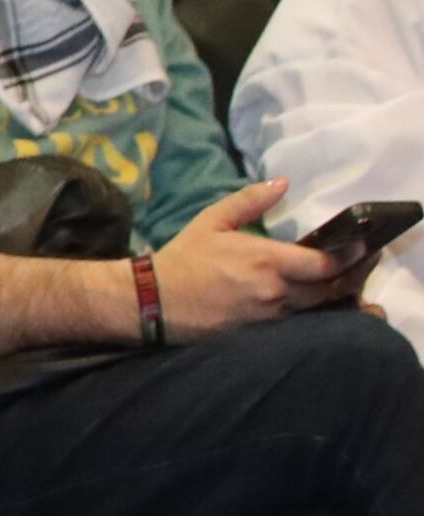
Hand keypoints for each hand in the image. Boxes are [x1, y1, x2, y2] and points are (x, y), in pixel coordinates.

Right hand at [152, 178, 368, 339]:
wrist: (153, 301)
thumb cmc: (183, 258)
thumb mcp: (212, 221)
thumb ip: (250, 201)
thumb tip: (282, 182)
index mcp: (266, 260)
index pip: (325, 263)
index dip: (350, 256)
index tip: (361, 246)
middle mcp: (276, 290)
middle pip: (331, 288)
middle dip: (350, 276)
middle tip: (362, 263)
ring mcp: (270, 315)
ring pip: (318, 307)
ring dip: (333, 293)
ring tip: (342, 280)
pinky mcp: (262, 332)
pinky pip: (299, 321)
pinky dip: (311, 309)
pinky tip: (314, 299)